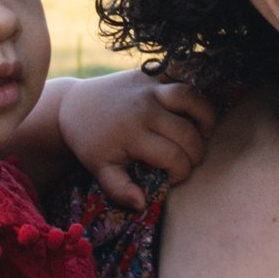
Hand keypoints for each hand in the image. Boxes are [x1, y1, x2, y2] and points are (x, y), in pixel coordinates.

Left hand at [55, 69, 217, 210]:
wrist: (73, 106)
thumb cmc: (90, 142)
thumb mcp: (100, 169)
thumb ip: (119, 189)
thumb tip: (142, 204)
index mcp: (133, 134)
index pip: (174, 157)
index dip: (181, 173)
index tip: (173, 178)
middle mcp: (145, 109)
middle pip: (188, 133)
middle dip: (195, 153)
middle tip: (189, 161)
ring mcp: (149, 87)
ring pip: (192, 99)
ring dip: (205, 118)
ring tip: (204, 132)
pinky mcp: (150, 73)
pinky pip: (181, 76)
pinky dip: (193, 90)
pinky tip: (195, 108)